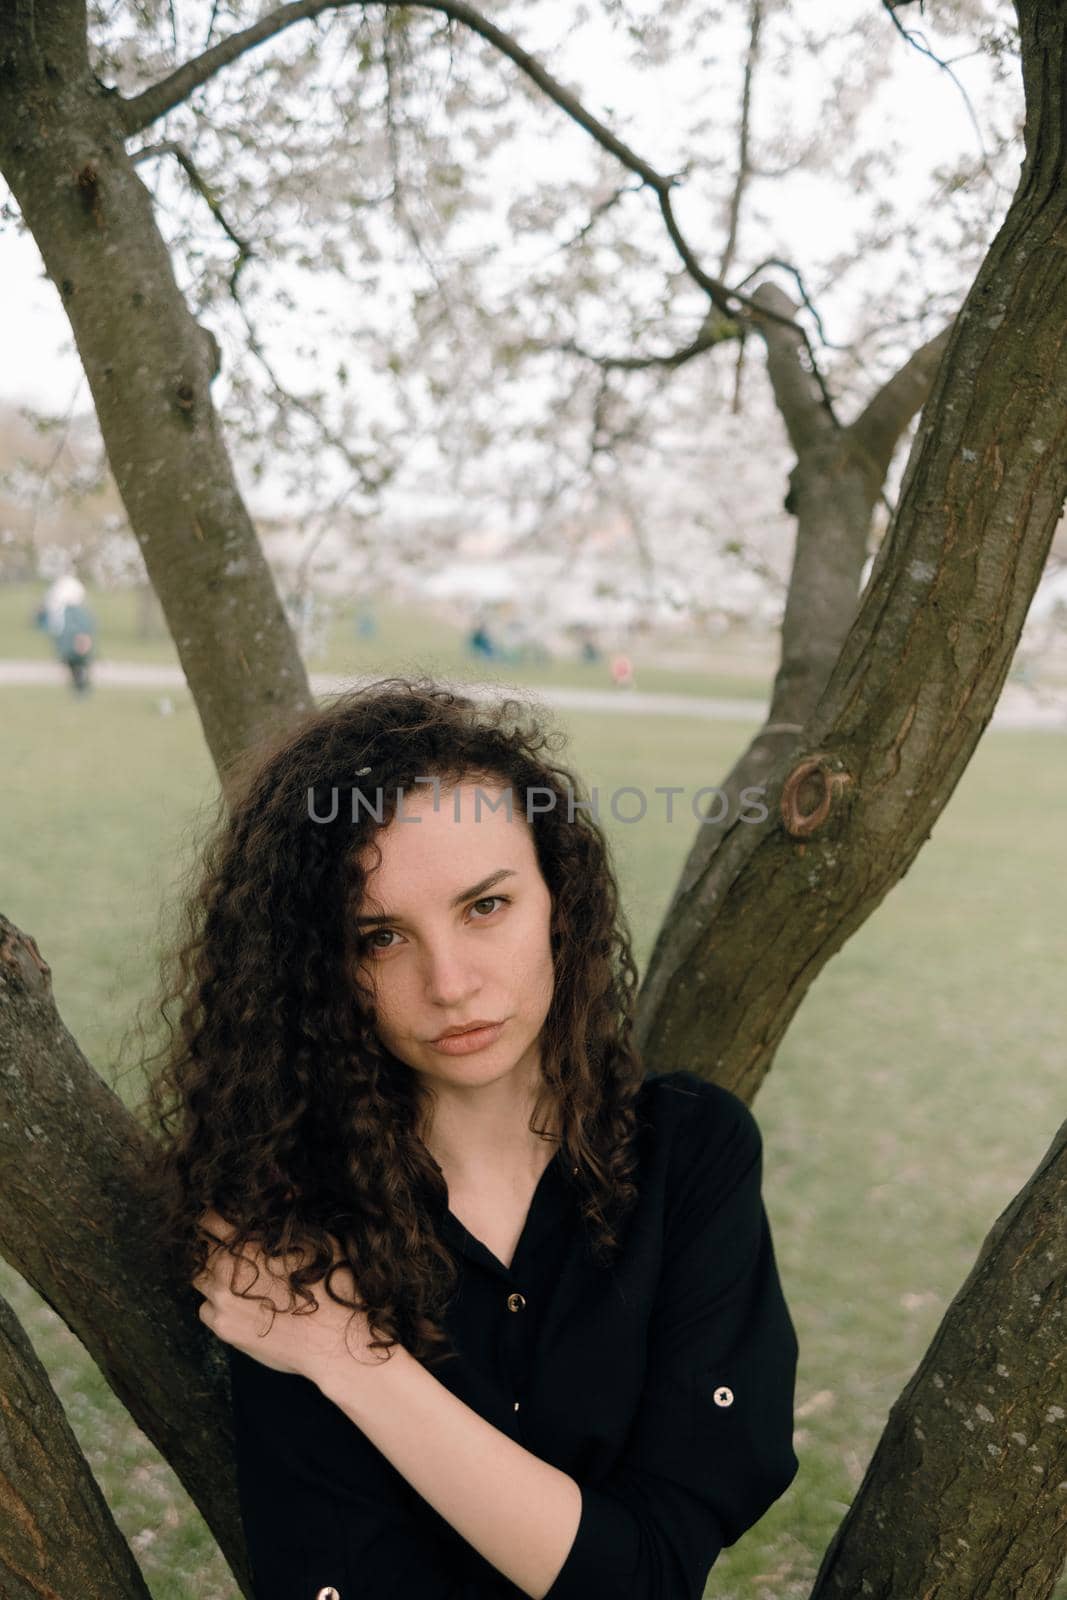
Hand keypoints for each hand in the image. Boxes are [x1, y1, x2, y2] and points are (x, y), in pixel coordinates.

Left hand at [191, 1209, 384, 1384]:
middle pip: (198, 1248)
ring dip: (210, 1274)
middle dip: (209, 1245)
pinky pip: (206, 1308)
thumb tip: (286, 1190)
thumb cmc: (329, 1285)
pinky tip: (239, 1304)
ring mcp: (220, 1301)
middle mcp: (225, 1269)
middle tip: (227, 1247)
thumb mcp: (316, 1240)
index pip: (209, 1219)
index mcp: (246, 1242)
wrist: (333, 1339)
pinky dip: (216, 1303)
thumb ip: (290, 1216)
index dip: (213, 1215)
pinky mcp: (223, 1328)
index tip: (220, 1217)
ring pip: (198, 1279)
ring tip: (235, 1277)